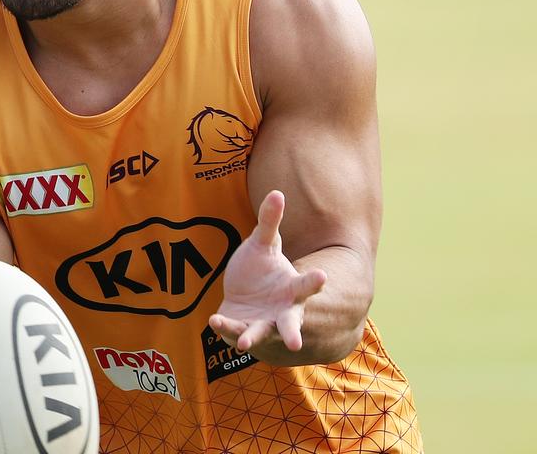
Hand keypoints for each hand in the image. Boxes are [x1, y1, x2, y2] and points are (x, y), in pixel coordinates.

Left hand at [209, 190, 326, 352]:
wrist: (243, 294)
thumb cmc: (260, 268)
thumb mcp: (263, 243)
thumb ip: (269, 222)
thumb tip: (276, 192)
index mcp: (292, 289)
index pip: (305, 285)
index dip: (313, 281)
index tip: (322, 275)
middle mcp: (281, 311)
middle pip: (289, 324)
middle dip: (291, 333)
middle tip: (295, 343)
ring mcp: (261, 323)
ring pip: (259, 334)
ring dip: (251, 338)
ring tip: (244, 344)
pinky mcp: (240, 329)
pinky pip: (232, 330)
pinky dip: (223, 327)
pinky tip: (214, 320)